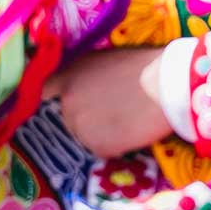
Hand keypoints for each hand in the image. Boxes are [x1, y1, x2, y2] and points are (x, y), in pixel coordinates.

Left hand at [44, 47, 172, 157]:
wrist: (165, 84)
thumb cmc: (142, 66)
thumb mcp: (104, 60)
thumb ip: (85, 75)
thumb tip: (83, 88)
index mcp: (69, 75)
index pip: (45, 90)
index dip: (55, 97)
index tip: (63, 102)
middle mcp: (67, 101)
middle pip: (70, 117)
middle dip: (88, 116)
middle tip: (114, 109)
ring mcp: (80, 125)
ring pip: (86, 135)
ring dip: (102, 132)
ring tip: (127, 118)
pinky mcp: (96, 145)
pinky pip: (103, 149)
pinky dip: (116, 145)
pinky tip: (132, 130)